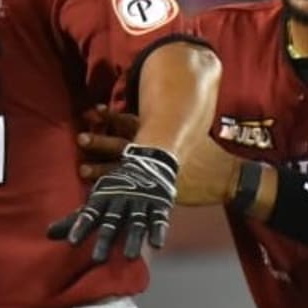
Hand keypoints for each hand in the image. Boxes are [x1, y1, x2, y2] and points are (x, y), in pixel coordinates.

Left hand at [49, 143, 178, 261]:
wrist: (147, 163)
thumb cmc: (114, 189)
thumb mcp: (95, 201)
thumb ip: (74, 220)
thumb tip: (47, 234)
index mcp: (102, 199)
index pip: (88, 215)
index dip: (80, 227)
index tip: (72, 243)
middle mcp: (120, 200)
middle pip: (112, 222)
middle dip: (105, 239)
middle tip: (97, 259)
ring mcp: (140, 202)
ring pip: (136, 222)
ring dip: (133, 239)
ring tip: (129, 257)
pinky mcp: (158, 205)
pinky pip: (158, 219)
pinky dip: (158, 231)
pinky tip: (156, 246)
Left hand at [77, 107, 242, 207]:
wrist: (227, 176)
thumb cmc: (207, 152)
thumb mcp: (189, 132)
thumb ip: (168, 125)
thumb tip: (154, 115)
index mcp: (160, 136)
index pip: (132, 122)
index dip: (113, 116)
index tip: (95, 110)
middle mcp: (155, 153)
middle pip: (123, 144)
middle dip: (101, 141)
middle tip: (81, 138)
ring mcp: (156, 174)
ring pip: (123, 170)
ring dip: (101, 170)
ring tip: (82, 169)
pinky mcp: (160, 193)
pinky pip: (134, 194)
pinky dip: (118, 195)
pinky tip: (102, 198)